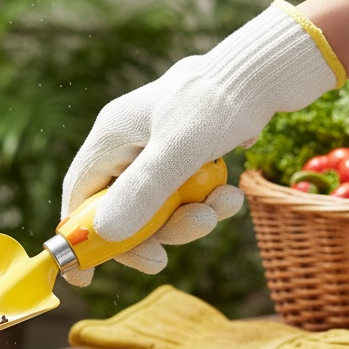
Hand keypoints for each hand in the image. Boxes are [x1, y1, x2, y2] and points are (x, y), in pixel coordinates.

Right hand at [61, 2, 344, 284]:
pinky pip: (184, 196)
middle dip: (149, 235)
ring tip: (223, 208)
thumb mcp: (180, 149)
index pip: (78, 197)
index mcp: (111, 136)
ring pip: (158, 208)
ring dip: (187, 219)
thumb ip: (143, 191)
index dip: (78, 239)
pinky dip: (205, 203)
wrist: (271, 70)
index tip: (85, 278)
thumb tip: (106, 234)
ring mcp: (156, 149)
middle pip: (121, 210)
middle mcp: (128, 144)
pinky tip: (232, 195)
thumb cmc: (221, 101)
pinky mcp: (185, 154)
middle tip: (165, 258)